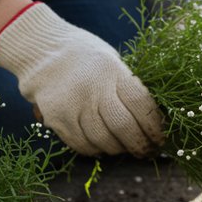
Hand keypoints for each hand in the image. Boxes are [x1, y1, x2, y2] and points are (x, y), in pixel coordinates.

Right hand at [0, 3, 163, 155]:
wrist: (41, 50)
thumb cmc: (86, 57)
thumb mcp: (112, 61)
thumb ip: (128, 87)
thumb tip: (151, 121)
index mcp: (113, 70)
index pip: (142, 105)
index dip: (154, 127)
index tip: (159, 137)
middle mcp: (93, 88)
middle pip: (124, 128)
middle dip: (140, 145)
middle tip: (146, 151)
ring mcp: (73, 105)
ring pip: (103, 141)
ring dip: (118, 149)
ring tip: (124, 147)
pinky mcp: (57, 119)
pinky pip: (81, 145)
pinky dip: (96, 150)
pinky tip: (102, 145)